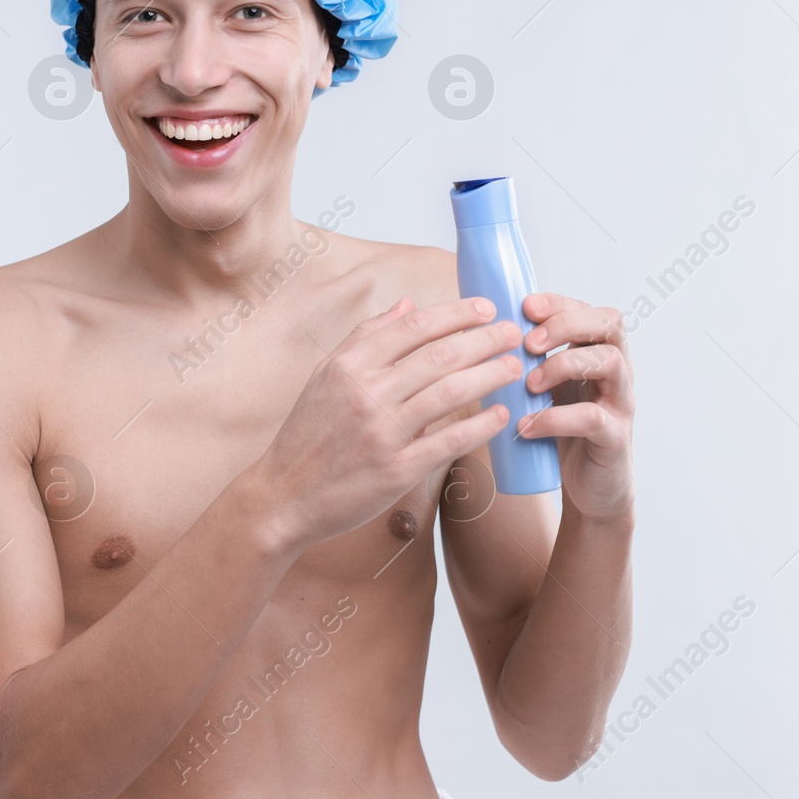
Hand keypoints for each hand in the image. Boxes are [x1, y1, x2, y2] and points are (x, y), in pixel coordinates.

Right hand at [255, 296, 524, 550]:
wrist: (283, 494)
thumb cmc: (307, 435)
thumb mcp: (325, 375)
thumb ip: (366, 337)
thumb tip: (406, 304)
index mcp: (349, 365)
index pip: (414, 327)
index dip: (456, 313)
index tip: (485, 308)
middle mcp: (366, 393)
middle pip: (440, 355)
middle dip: (484, 339)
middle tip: (513, 333)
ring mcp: (382, 432)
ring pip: (450, 392)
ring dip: (490, 375)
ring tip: (515, 367)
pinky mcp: (396, 470)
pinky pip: (448, 441)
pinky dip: (480, 426)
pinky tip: (501, 415)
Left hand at [517, 293, 635, 523]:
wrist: (589, 490)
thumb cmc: (561, 432)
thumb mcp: (543, 390)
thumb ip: (526, 363)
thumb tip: (476, 334)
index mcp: (597, 354)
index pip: (588, 310)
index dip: (559, 303)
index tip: (524, 306)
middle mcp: (617, 372)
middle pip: (610, 324)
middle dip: (566, 324)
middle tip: (529, 342)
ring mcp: (621, 404)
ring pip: (611, 362)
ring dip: (563, 365)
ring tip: (529, 383)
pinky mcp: (615, 438)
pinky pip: (593, 418)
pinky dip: (556, 418)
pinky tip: (528, 424)